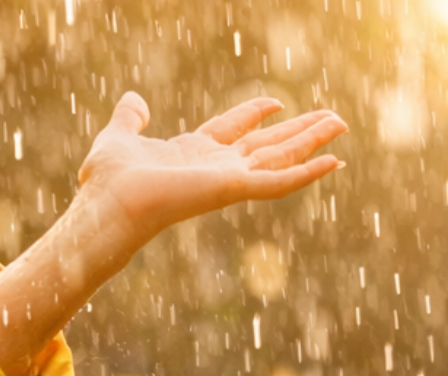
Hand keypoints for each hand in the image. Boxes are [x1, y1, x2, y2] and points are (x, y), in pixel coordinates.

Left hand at [0, 93, 345, 375]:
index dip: (254, 114)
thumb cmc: (106, 181)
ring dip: (312, 142)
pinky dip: (307, 173)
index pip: (232, 130)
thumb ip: (129, 119)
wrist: (108, 204)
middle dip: (298, 130)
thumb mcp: (118, 137)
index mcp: (192, 153)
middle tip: (332, 117)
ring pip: (281, 157)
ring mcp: (227, 180)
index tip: (275, 103)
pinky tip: (334, 162)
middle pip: (267, 144)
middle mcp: (214, 167)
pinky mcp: (234, 189)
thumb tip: (133, 99)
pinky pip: (279, 182)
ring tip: (342, 125)